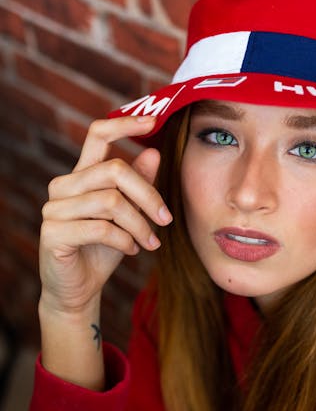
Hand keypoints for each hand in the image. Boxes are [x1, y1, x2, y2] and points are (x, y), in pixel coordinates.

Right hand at [39, 115, 171, 316]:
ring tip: (151, 242)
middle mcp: (64, 186)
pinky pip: (101, 228)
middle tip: (167, 219)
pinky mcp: (53, 232)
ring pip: (111, 202)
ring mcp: (54, 208)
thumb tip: (153, 151)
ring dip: (140, 224)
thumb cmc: (103, 249)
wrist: (79, 289)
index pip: (98, 133)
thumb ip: (138, 184)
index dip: (125, 124)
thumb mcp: (128, 214)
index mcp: (82, 174)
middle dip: (148, 195)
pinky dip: (125, 241)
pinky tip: (133, 250)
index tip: (154, 121)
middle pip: (114, 170)